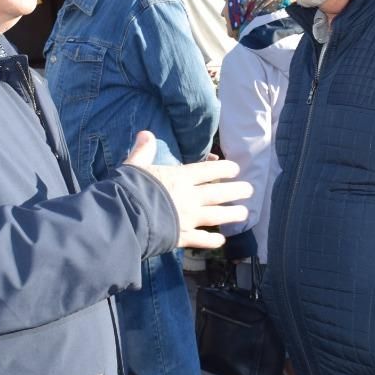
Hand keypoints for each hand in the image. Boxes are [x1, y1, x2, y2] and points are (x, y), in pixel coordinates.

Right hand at [124, 132, 251, 249]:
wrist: (124, 218)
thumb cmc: (128, 189)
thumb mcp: (134, 166)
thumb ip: (143, 151)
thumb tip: (145, 133)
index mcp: (180, 178)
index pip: (208, 171)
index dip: (224, 169)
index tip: (236, 169)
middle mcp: (189, 197)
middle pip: (219, 194)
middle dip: (237, 191)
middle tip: (250, 190)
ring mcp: (188, 218)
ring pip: (217, 216)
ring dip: (232, 214)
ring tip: (244, 213)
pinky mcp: (181, 237)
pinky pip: (201, 240)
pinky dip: (212, 240)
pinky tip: (221, 240)